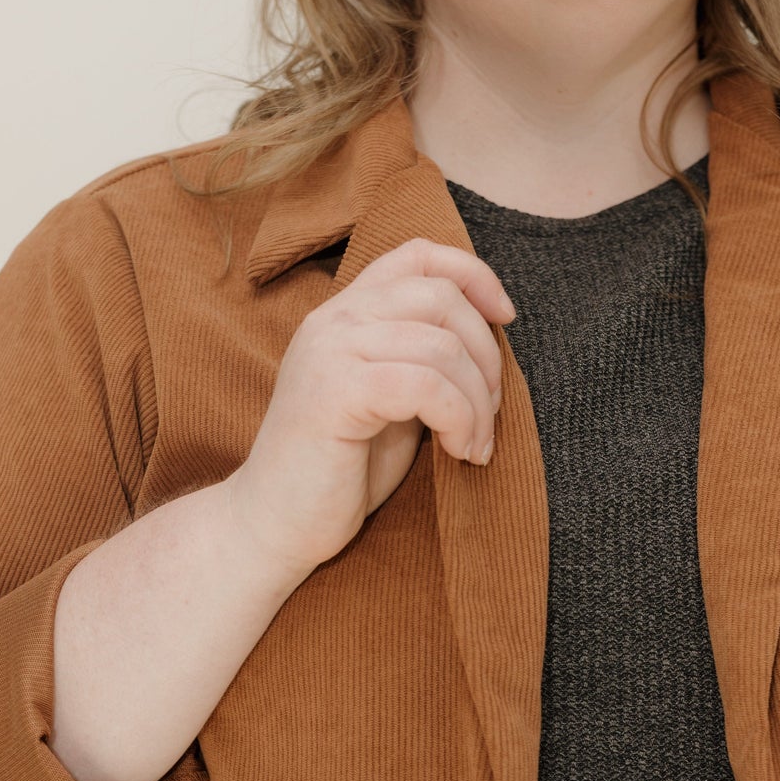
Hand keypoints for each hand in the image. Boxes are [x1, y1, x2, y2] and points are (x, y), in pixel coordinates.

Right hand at [224, 236, 515, 584]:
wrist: (274, 527)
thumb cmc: (339, 472)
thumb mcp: (391, 401)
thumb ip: (422, 359)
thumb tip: (489, 338)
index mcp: (343, 314)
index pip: (416, 254)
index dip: (473, 275)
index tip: (505, 319)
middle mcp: (332, 320)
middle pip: (440, 297)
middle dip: (486, 355)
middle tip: (490, 412)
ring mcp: (330, 352)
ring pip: (442, 346)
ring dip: (478, 401)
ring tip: (475, 445)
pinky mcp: (336, 392)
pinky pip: (427, 385)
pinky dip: (460, 420)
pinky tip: (460, 453)